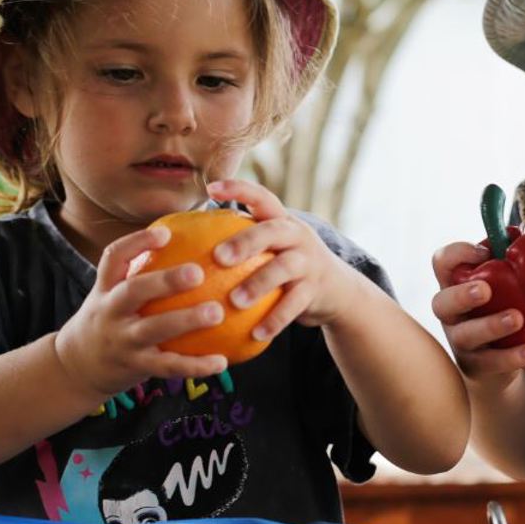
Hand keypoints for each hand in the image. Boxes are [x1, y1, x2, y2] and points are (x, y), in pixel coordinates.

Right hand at [53, 223, 231, 395]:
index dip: (136, 242)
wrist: (79, 366)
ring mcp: (122, 340)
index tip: (165, 232)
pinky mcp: (136, 366)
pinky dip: (196, 365)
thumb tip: (195, 242)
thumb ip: (144, 272)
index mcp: (106, 288)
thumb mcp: (114, 294)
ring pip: (152, 330)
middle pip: (133, 292)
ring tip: (218, 313)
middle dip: (164, 281)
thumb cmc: (112, 319)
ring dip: (186, 321)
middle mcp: (110, 312)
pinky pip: (168, 366)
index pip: (114, 257)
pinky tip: (222, 361)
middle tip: (198, 272)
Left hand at [203, 178, 361, 337]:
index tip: (211, 189)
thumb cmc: (287, 267)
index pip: (261, 197)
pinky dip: (274, 320)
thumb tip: (187, 247)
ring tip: (234, 301)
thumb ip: (241, 243)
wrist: (337, 291)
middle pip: (273, 230)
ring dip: (258, 284)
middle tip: (218, 256)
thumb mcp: (271, 249)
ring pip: (284, 268)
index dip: (238, 189)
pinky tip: (255, 334)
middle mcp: (298, 236)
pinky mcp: (316, 289)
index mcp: (282, 221)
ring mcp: (309, 262)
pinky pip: (294, 305)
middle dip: (246, 240)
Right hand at [430, 241, 524, 386]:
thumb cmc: (505, 309)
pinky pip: (488, 363)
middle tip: (486, 290)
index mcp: (457, 284)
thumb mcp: (508, 284)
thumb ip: (517, 259)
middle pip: (441, 302)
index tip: (485, 252)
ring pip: (465, 335)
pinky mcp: (476, 366)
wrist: (502, 362)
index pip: (442, 262)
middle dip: (462, 295)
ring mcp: (461, 342)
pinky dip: (509, 358)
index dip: (457, 254)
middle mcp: (451, 313)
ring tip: (517, 319)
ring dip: (490, 325)